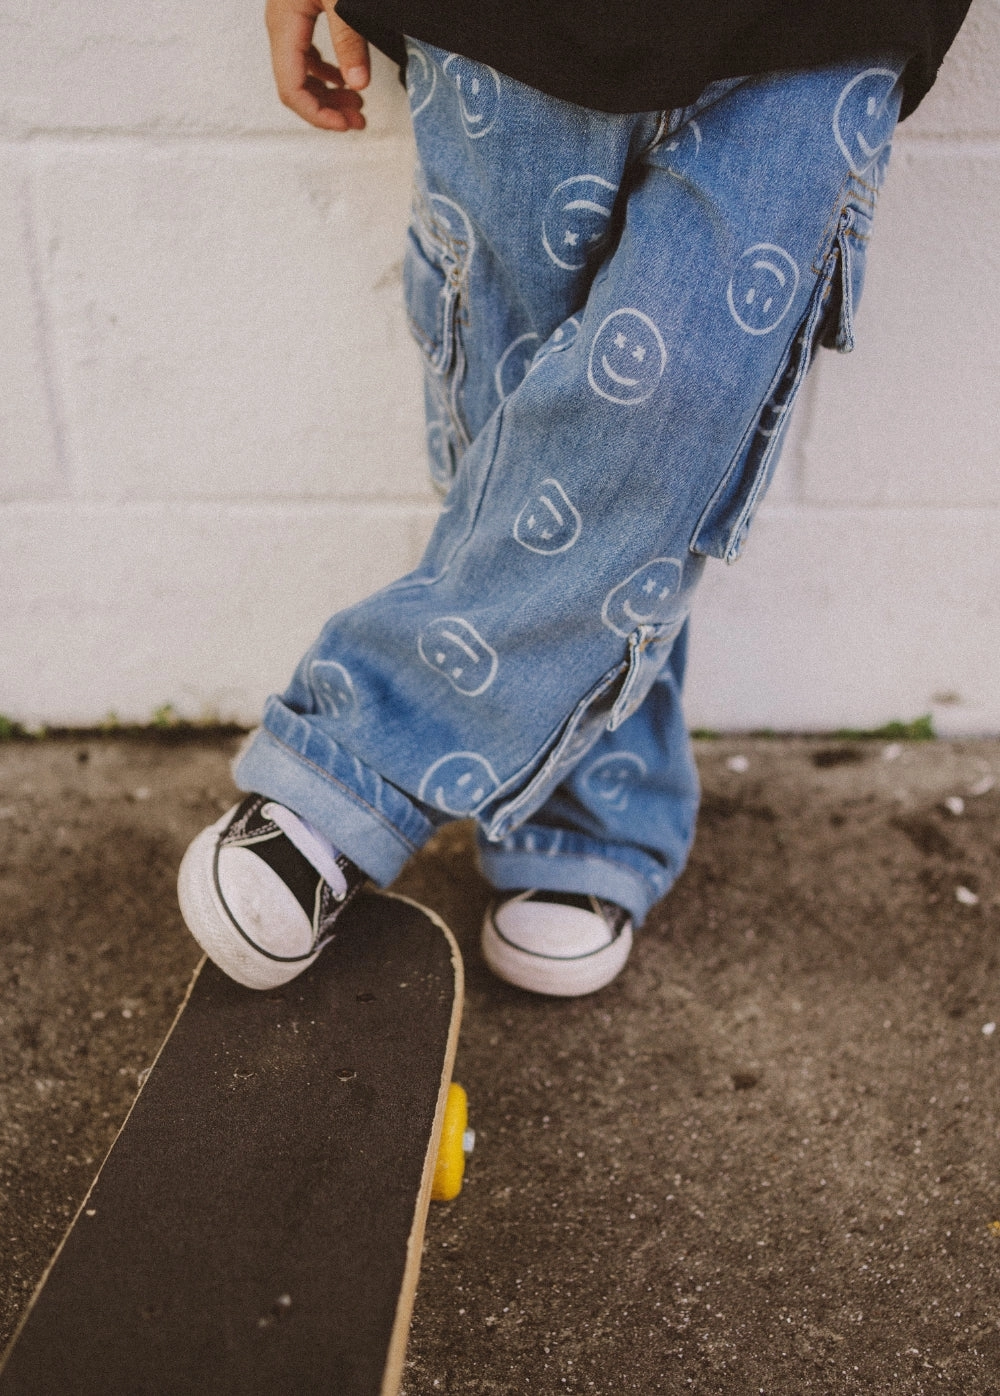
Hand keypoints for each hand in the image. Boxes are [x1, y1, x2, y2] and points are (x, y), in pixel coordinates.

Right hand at [265, 0, 370, 130]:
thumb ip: (348, 38)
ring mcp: (287, 19)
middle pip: (296, 86)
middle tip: (357, 121)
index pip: (292, 89)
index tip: (344, 125)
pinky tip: (343, 81)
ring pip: (302, 74)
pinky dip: (326, 75)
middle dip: (327, 111)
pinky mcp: (298, 13)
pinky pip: (307, 56)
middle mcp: (281, 25)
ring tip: (356, 104)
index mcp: (284, 25)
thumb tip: (358, 82)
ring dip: (328, 95)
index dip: (317, 115)